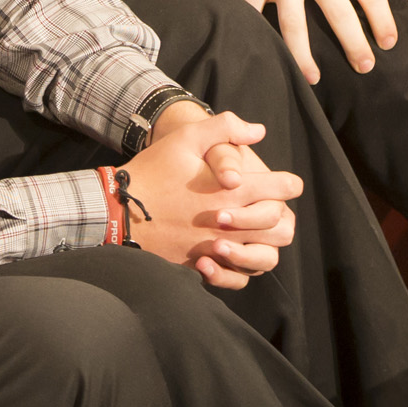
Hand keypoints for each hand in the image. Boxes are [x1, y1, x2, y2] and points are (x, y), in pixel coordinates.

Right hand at [120, 107, 302, 288]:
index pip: (281, 190)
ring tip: (256, 230)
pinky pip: (236, 278)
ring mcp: (216, 248)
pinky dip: (242, 269)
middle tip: (272, 205)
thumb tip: (258, 130)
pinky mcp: (200, 265)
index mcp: (232, 192)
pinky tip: (233, 252)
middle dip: (282, 214)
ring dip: (266, 243)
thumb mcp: (187, 138)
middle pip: (281, 227)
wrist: (118, 210)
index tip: (288, 182)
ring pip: (264, 258)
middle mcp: (230, 224)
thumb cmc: (154, 171)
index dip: (289, 184)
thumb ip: (225, 128)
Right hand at [221, 0, 395, 82]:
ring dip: (305, 58)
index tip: (388, 44)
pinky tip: (267, 58)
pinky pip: (255, 16)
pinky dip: (258, 39)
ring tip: (314, 78)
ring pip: (295, 26)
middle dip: (355, 47)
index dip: (383, 22)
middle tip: (364, 68)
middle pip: (340, 14)